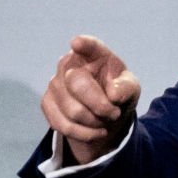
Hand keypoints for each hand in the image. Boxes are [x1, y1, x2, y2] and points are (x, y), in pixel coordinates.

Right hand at [41, 35, 140, 164]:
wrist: (103, 113)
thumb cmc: (117, 93)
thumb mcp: (130, 89)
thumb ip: (126, 88)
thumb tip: (114, 94)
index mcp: (94, 54)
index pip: (89, 46)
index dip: (84, 45)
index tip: (77, 43)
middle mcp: (69, 63)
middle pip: (79, 86)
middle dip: (101, 106)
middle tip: (114, 113)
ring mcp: (55, 82)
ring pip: (73, 111)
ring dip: (95, 123)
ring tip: (104, 121)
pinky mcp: (47, 102)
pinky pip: (63, 125)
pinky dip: (84, 133)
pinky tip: (95, 131)